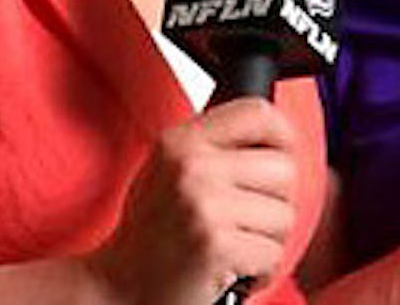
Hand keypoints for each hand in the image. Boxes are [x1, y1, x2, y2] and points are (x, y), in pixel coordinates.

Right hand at [85, 98, 297, 303]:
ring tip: (234, 247)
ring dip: (267, 241)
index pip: (258, 113)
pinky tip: (231, 270)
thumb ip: (216, 148)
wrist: (114, 291)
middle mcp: (191, 166)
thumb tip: (279, 138)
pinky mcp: (216, 245)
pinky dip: (260, 271)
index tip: (278, 157)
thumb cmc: (150, 235)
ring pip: (285, 215)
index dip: (282, 137)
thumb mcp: (171, 172)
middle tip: (243, 222)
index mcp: (180, 141)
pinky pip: (274, 254)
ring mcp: (203, 205)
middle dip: (275, 203)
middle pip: (284, 169)